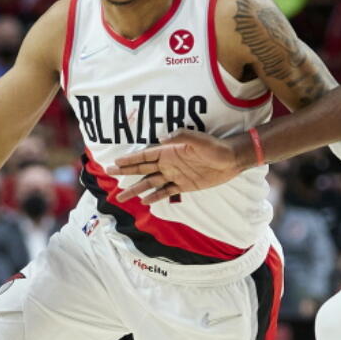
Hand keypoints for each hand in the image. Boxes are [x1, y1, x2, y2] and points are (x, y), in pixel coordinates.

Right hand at [112, 130, 240, 202]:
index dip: (130, 159)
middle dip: (125, 172)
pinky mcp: (184, 185)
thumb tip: (161, 138)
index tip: (115, 163)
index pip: (144, 155)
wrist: (231, 160)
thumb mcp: (199, 139)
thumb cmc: (215, 147)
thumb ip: (181, 137)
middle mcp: (168, 163)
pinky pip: (166, 192)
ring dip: (136, 189)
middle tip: (109, 174)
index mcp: (169, 151)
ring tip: (121, 197)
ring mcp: (175, 175)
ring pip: (150, 182)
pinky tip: (145, 202)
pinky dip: (155, 197)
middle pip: (142, 168)